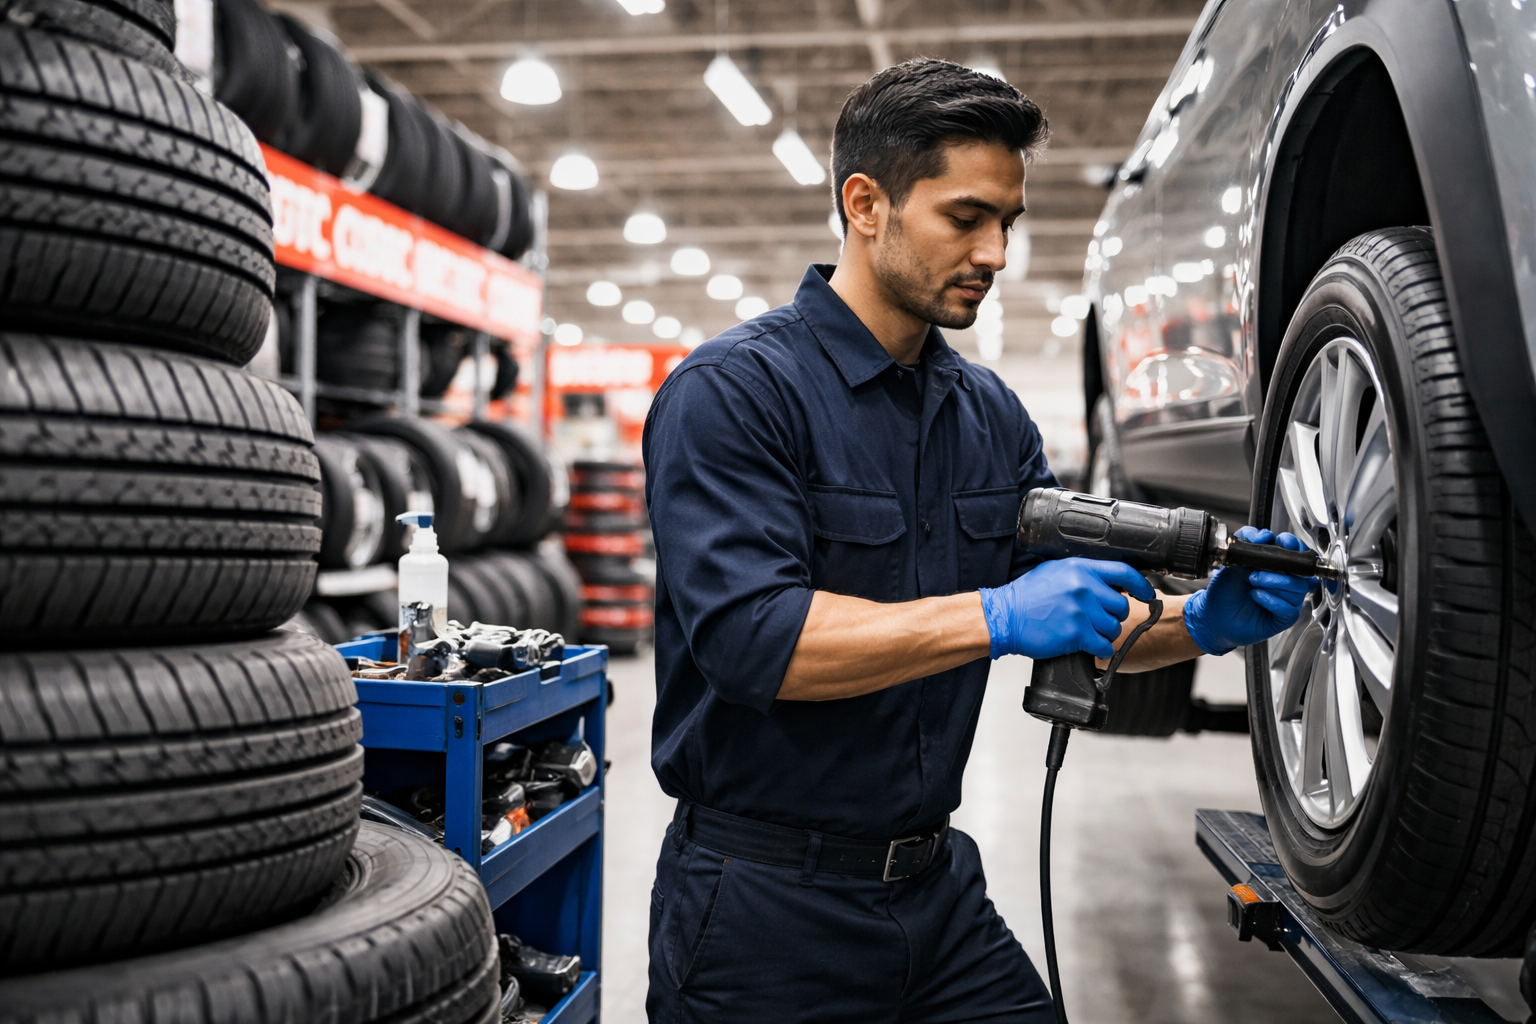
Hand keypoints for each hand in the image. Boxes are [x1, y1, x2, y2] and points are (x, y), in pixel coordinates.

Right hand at [980, 558, 1155, 660]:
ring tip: (1086, 632)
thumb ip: (1083, 575)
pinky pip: (1103, 646)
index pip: (1123, 572)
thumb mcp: (1055, 572)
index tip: (1147, 594)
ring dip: (1104, 634)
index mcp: (1080, 568)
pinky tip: (1087, 646)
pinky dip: (1099, 649)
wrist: (1005, 616)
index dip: (1141, 585)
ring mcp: (1080, 611)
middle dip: (1113, 616)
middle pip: (1121, 606)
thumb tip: (1110, 584)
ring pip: (1114, 628)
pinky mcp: (1076, 633)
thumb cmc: (1027, 596)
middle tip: (1098, 620)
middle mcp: (1083, 587)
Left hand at [1183, 527, 1312, 654]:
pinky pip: (1289, 609)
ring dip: (1273, 583)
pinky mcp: (1285, 617)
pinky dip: (1271, 600)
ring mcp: (1288, 599)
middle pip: (1300, 569)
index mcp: (1276, 564)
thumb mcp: (1232, 560)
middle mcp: (1286, 580)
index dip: (1292, 545)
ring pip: (1297, 588)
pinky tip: (1256, 596)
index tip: (1282, 543)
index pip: (1296, 550)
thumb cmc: (1225, 588)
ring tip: (1252, 583)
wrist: (1214, 613)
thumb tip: (1264, 536)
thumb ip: (1247, 543)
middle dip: (1280, 566)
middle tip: (1256, 570)